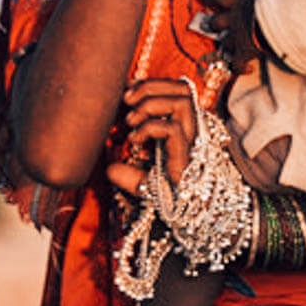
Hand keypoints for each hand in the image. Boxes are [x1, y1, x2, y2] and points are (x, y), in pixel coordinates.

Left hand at [105, 78, 198, 195]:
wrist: (185, 220)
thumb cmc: (168, 200)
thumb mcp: (142, 182)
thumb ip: (128, 172)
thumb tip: (111, 169)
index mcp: (186, 128)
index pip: (179, 90)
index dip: (152, 85)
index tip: (127, 93)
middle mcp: (194, 131)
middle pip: (184, 88)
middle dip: (151, 86)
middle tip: (125, 99)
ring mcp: (194, 142)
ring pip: (182, 102)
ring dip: (150, 104)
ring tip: (130, 120)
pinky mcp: (190, 155)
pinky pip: (171, 128)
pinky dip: (149, 128)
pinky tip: (135, 140)